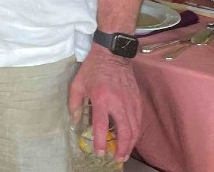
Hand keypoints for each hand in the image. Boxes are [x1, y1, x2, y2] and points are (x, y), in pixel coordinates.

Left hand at [68, 46, 142, 161]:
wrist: (113, 54)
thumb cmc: (93, 68)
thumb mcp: (77, 84)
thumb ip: (74, 104)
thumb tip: (75, 121)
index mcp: (101, 99)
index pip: (102, 126)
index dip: (101, 141)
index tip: (99, 152)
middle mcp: (118, 103)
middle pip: (125, 132)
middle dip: (122, 148)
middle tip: (117, 158)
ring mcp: (130, 102)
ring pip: (135, 129)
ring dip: (131, 144)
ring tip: (124, 153)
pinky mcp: (137, 100)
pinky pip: (139, 121)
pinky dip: (136, 132)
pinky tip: (131, 138)